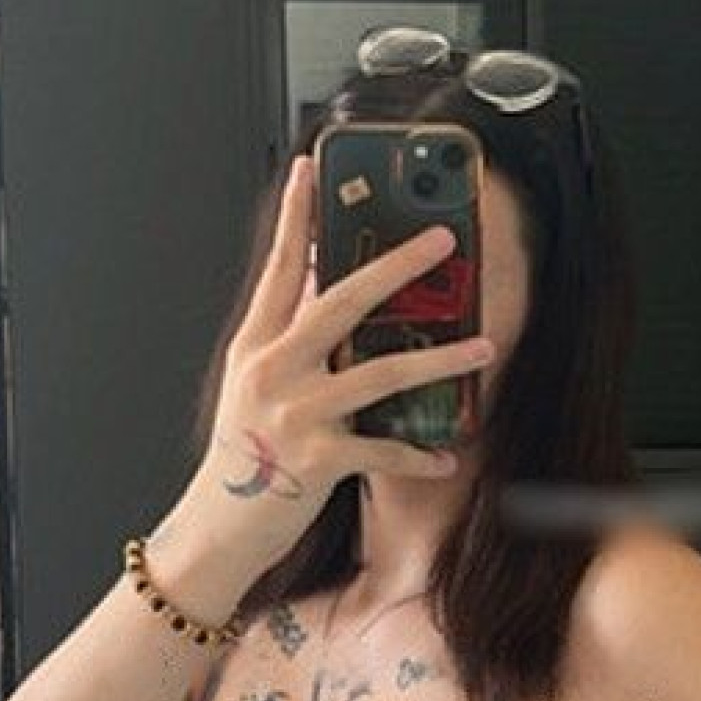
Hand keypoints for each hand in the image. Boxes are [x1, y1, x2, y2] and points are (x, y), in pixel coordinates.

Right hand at [192, 154, 495, 576]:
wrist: (215, 532)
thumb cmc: (242, 462)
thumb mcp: (254, 391)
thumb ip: (289, 346)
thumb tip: (325, 300)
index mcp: (256, 347)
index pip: (279, 267)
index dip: (297, 216)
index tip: (312, 168)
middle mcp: (273, 370)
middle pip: (341, 301)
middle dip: (396, 267)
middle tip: (442, 240)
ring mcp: (294, 413)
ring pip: (380, 371)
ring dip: (440, 359)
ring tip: (485, 345)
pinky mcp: (316, 459)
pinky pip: (384, 450)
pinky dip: (419, 453)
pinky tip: (447, 454)